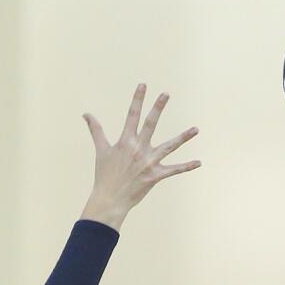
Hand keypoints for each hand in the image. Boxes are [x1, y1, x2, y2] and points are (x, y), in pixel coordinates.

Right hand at [80, 85, 199, 230]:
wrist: (110, 199)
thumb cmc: (104, 175)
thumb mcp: (101, 150)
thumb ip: (96, 130)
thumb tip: (86, 114)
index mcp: (125, 141)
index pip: (132, 115)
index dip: (138, 99)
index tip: (143, 85)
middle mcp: (138, 149)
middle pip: (151, 124)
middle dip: (158, 108)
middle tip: (166, 94)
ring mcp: (149, 162)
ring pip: (169, 146)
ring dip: (183, 137)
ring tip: (196, 129)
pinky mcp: (156, 176)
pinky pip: (174, 170)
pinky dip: (186, 167)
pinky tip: (199, 162)